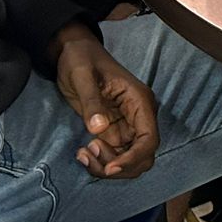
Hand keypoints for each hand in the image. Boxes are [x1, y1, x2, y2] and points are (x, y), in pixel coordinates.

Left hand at [54, 30, 159, 178]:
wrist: (72, 53)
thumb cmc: (80, 59)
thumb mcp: (82, 76)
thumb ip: (92, 102)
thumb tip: (98, 130)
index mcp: (139, 100)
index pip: (149, 139)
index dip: (133, 158)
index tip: (110, 168)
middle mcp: (139, 116)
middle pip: (143, 155)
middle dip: (119, 166)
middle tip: (91, 153)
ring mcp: (127, 125)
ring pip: (129, 160)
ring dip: (107, 166)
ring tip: (83, 153)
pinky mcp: (114, 131)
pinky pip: (115, 156)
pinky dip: (100, 162)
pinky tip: (83, 153)